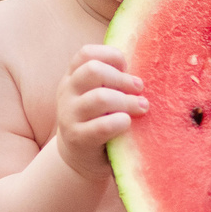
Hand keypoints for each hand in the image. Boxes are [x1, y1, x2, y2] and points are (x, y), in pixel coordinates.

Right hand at [54, 45, 145, 180]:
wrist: (81, 158)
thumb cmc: (99, 119)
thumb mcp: (100, 94)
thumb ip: (113, 79)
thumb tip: (144, 68)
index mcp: (73, 77)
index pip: (86, 54)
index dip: (111, 55)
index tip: (126, 68)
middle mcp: (66, 92)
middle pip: (93, 70)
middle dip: (122, 78)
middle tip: (139, 89)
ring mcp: (69, 115)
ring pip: (100, 97)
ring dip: (127, 101)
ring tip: (142, 107)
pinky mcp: (76, 138)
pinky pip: (103, 126)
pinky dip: (121, 122)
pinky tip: (128, 123)